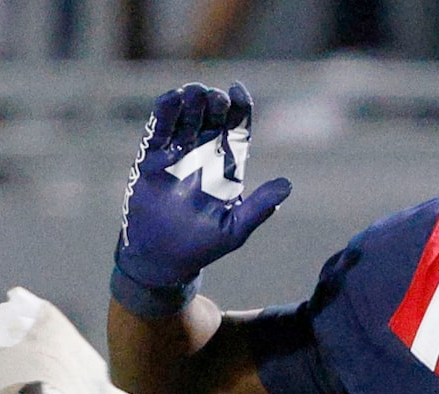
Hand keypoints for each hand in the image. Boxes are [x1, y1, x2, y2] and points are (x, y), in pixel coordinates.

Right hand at [117, 82, 291, 295]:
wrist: (163, 257)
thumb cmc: (203, 245)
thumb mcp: (235, 229)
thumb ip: (259, 206)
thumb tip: (288, 185)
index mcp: (227, 168)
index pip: (237, 131)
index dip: (239, 110)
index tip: (238, 91)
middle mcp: (203, 155)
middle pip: (212, 120)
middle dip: (215, 105)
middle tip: (216, 97)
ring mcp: (177, 154)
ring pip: (186, 119)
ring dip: (191, 104)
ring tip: (194, 91)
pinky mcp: (151, 158)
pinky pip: (159, 130)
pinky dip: (164, 114)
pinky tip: (171, 99)